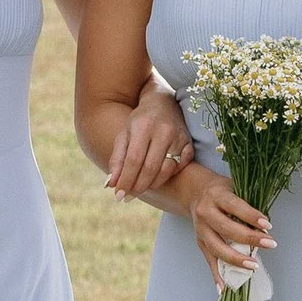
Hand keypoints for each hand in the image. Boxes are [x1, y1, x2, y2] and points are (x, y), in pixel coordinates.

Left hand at [105, 84, 194, 198]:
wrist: (163, 103)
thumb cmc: (139, 121)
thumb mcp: (123, 135)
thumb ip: (117, 159)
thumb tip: (111, 185)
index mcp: (143, 127)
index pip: (134, 160)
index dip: (126, 180)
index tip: (118, 195)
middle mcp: (163, 131)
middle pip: (150, 168)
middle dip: (138, 186)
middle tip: (128, 197)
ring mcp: (179, 137)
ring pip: (166, 170)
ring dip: (152, 184)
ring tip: (141, 188)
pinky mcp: (190, 144)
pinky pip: (180, 168)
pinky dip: (168, 176)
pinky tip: (157, 178)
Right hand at [181, 163, 270, 285]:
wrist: (195, 192)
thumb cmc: (222, 191)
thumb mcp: (234, 187)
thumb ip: (247, 204)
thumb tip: (266, 226)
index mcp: (217, 195)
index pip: (235, 206)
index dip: (251, 216)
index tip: (268, 226)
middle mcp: (206, 212)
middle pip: (227, 229)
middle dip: (250, 238)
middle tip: (270, 244)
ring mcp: (200, 230)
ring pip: (217, 248)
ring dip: (236, 259)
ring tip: (254, 266)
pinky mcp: (199, 243)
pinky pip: (209, 261)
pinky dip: (216, 276)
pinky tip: (225, 287)